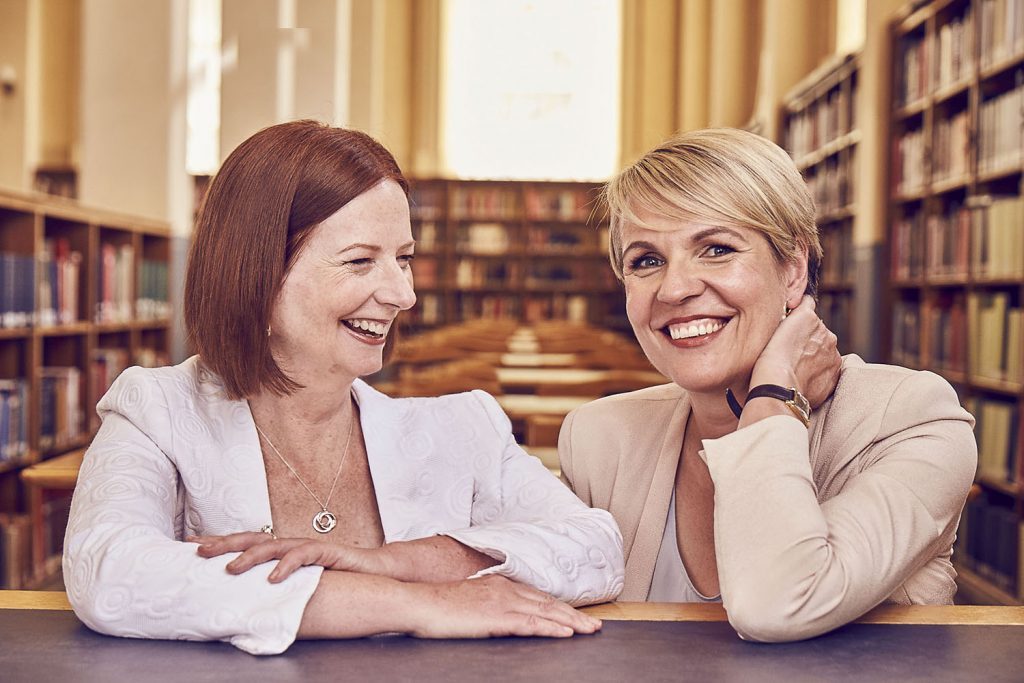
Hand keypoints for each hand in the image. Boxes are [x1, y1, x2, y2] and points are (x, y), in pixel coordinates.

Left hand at [190, 532, 395, 580]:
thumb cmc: (335, 577)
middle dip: (223, 544)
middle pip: (251, 539)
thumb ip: (276, 584)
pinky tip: (273, 577)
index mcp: (281, 549)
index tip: (190, 543)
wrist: (373, 571)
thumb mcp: (298, 583)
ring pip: (273, 546)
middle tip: (198, 551)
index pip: (245, 542)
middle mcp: (291, 543)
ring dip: (249, 557)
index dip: (219, 541)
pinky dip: (286, 566)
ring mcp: (307, 545)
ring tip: (230, 568)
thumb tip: (246, 599)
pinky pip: (303, 556)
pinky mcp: (325, 552)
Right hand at [405, 575, 601, 638]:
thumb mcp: (468, 603)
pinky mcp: (496, 617)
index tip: (576, 616)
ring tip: (590, 630)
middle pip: (547, 603)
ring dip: (571, 622)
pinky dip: (552, 628)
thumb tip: (497, 617)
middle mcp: (505, 589)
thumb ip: (487, 606)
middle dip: (573, 615)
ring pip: (545, 612)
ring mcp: (502, 602)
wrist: (417, 602)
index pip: (537, 596)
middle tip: (594, 626)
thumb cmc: (436, 606)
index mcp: (498, 584)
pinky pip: (531, 623)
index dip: (559, 607)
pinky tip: (567, 633)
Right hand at [749, 295, 840, 408]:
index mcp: (810, 319)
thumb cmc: (769, 357)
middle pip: (818, 335)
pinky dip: (817, 376)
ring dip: (814, 359)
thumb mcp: (774, 324)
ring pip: (824, 354)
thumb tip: (800, 304)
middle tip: (789, 355)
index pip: (808, 314)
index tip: (789, 333)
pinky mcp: (833, 377)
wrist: (778, 386)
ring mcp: (833, 357)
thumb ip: (791, 312)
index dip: (797, 323)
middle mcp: (827, 335)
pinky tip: (802, 380)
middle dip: (807, 343)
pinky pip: (826, 373)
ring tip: (795, 370)